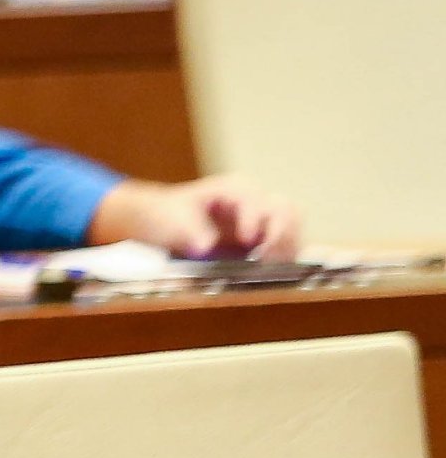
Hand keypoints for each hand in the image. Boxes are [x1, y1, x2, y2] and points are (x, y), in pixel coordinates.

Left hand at [95, 175, 298, 263]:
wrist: (164, 220)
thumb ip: (188, 231)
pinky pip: (288, 244)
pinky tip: (271, 269)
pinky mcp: (265, 238)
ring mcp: (263, 219)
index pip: (257, 202)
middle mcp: (254, 200)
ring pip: (293, 227)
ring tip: (269, 266)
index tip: (245, 239)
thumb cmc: (167, 214)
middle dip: (280, 235)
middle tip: (265, 259)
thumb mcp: (171, 219)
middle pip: (286, 211)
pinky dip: (285, 256)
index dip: (254, 220)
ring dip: (286, 247)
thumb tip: (205, 246)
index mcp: (233, 189)